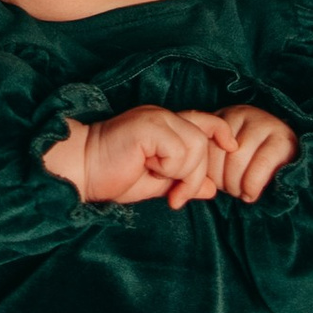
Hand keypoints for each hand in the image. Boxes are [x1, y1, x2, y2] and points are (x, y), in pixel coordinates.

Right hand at [45, 106, 240, 207]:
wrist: (81, 172)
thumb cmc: (112, 176)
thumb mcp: (156, 183)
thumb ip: (182, 181)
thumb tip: (212, 188)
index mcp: (165, 125)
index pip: (205, 119)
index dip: (222, 132)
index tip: (231, 148)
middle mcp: (162, 116)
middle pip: (204, 140)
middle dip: (196, 175)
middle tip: (176, 196)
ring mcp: (155, 118)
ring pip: (195, 146)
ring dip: (183, 173)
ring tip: (161, 183)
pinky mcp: (147, 127)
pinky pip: (179, 150)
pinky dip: (170, 168)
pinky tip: (149, 169)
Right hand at [209, 103, 298, 200]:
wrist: (268, 137)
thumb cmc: (275, 163)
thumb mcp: (280, 173)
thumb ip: (269, 182)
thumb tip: (248, 196)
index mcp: (281, 138)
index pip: (263, 163)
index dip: (252, 186)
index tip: (249, 196)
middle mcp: (260, 121)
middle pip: (236, 158)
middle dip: (232, 183)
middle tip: (235, 192)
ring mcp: (238, 115)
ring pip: (217, 152)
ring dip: (217, 176)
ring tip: (225, 184)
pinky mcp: (219, 116)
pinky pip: (204, 143)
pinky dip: (205, 164)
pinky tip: (214, 173)